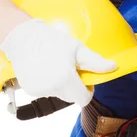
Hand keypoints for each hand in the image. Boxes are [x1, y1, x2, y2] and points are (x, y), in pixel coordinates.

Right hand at [0, 18, 115, 106]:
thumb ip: (96, 62)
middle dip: (74, 86)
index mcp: (65, 79)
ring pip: (58, 94)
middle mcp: (52, 88)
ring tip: (54, 66)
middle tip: (69, 68)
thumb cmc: (52, 41)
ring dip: (60, 84)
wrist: (22, 36)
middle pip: (71, 97)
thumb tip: (113, 67)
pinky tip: (43, 69)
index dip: (87, 90)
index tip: (84, 79)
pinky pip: (45, 91)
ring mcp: (39, 90)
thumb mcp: (78, 49)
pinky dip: (48, 83)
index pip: (83, 99)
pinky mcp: (29, 90)